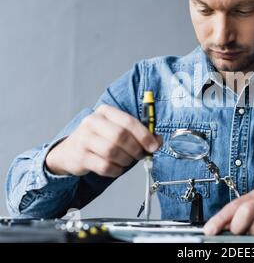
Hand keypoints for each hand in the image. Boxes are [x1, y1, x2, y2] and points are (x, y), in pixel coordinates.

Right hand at [45, 104, 162, 177]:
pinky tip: (117, 168)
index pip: (129, 121)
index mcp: (106, 111)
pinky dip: (116, 170)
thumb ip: (140, 133)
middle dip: (135, 149)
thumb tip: (157, 141)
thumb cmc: (101, 139)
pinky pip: (104, 166)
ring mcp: (84, 139)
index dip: (144, 135)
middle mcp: (93, 122)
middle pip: (120, 136)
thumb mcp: (119, 130)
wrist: (69, 152)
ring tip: (127, 161)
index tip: (154, 146)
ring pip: (112, 151)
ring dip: (126, 160)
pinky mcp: (80, 157)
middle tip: (140, 155)